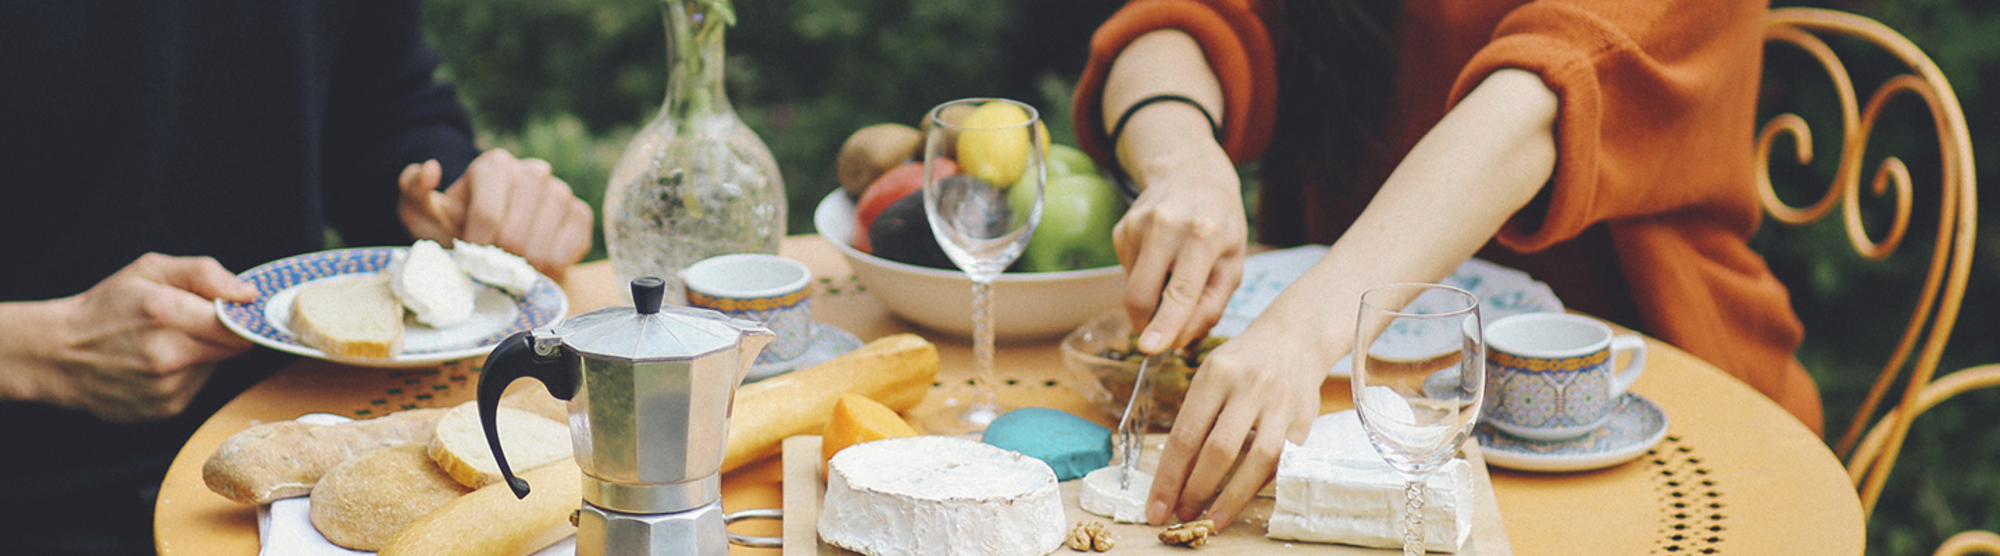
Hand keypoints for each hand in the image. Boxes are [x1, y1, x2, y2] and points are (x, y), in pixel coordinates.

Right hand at [32, 254, 257, 421]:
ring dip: (200, 353)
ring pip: (215, 366)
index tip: (233, 312)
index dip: (241, 317)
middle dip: (220, 333)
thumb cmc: (105, 308)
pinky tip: (155, 364)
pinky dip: (185, 374)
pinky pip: (196, 386)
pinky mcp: (166, 408)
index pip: (239, 326)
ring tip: (164, 342)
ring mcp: (167, 387)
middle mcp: (170, 356)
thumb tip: (247, 293)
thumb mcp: (149, 270)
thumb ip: (205, 274)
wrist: (59, 354)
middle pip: (233, 348)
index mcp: (168, 314)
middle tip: (190, 322)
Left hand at [398, 148, 594, 277]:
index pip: (486, 215)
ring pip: (542, 246)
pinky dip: (551, 267)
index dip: (475, 246)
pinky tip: (537, 266)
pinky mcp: (581, 214)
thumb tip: (429, 168)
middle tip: (489, 267)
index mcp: (495, 165)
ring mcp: (561, 192)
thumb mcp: (423, 211)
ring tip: (510, 268)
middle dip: (497, 260)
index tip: (468, 256)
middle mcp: (533, 172)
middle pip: (514, 234)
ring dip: (522, 267)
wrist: (492, 239)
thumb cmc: (457, 226)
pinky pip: (569, 250)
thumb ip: (413, 189)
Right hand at [1113, 139, 1246, 354]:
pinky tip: (1162, 258)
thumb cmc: (1220, 224)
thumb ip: (1211, 306)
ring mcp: (1138, 226)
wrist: (1191, 173)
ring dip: (1151, 299)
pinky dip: (1144, 278)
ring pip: (1132, 288)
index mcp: (1203, 236)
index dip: (1164, 324)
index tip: (1149, 349)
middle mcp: (1166, 227)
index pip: (1180, 291)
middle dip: (1146, 325)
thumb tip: (1179, 340)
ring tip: (1174, 275)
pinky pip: (1128, 273)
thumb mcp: (1233, 263)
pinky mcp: (1121, 229)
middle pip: (1141, 295)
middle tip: (1160, 335)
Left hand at [1145, 323, 1327, 527]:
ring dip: (1232, 497)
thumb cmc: (1242, 363)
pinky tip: (1242, 498)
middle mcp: (1249, 386)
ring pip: (1257, 460)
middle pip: (1219, 450)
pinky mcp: (1304, 419)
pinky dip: (1259, 484)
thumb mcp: (1210, 375)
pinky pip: (1282, 461)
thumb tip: (1175, 475)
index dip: (1168, 477)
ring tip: (1211, 518)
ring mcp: (1280, 404)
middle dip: (1196, 490)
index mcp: (1215, 373)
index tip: (1156, 506)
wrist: (1293, 339)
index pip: (1185, 435)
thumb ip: (1195, 419)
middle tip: (1183, 515)